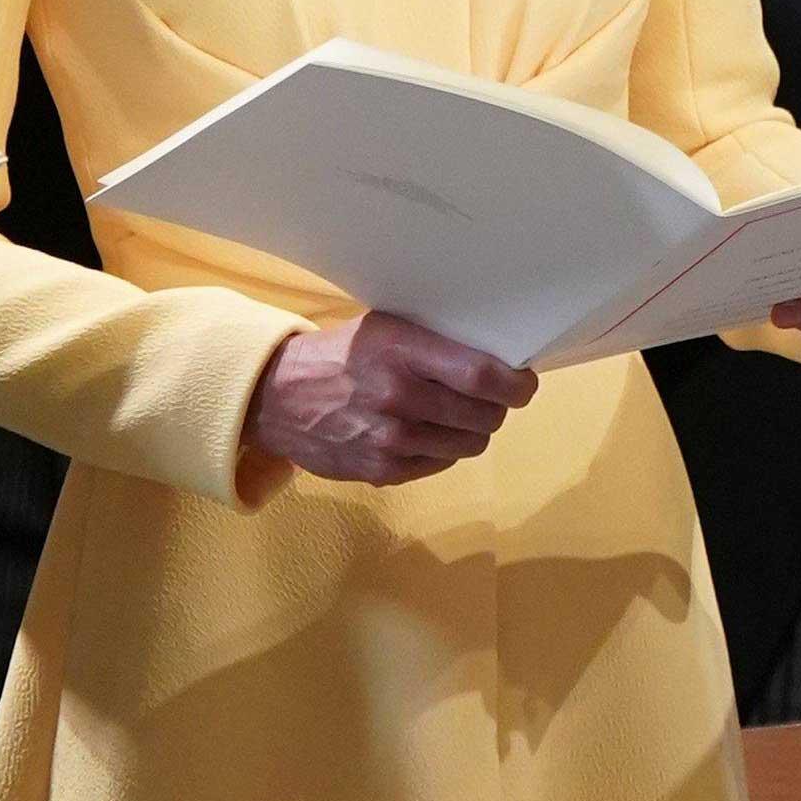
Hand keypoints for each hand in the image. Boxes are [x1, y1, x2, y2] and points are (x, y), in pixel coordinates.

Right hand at [243, 313, 536, 487]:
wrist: (277, 399)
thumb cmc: (341, 355)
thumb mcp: (386, 329)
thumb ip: (435, 343)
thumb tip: (498, 357)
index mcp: (402, 351)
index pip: (482, 375)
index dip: (515, 384)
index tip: (522, 383)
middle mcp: (399, 397)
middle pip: (484, 415)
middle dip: (496, 407)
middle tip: (488, 397)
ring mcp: (391, 439)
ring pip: (469, 443)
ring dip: (472, 430)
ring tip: (456, 415)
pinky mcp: (383, 470)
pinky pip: (441, 463)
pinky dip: (443, 449)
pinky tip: (425, 432)